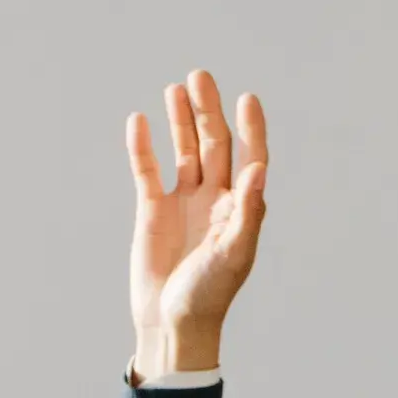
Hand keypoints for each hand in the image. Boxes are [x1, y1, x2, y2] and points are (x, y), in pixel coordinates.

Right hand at [126, 69, 267, 376]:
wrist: (172, 321)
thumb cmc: (210, 293)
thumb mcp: (235, 253)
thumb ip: (249, 211)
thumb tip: (259, 170)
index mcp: (240, 205)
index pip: (248, 155)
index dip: (250, 127)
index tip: (246, 99)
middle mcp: (213, 197)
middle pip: (213, 143)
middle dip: (207, 110)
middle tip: (200, 76)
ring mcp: (182, 202)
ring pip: (182, 150)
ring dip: (180, 120)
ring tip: (175, 88)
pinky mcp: (152, 211)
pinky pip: (147, 171)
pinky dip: (142, 147)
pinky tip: (138, 121)